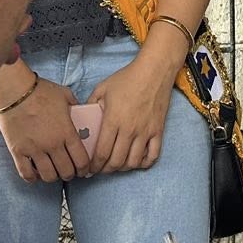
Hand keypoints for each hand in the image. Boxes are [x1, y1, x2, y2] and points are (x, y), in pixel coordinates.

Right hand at [0, 74, 88, 182]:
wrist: (14, 89)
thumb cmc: (40, 90)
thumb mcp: (65, 95)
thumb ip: (75, 106)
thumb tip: (80, 112)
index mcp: (67, 132)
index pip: (82, 160)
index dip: (85, 169)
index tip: (84, 170)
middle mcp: (52, 144)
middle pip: (66, 171)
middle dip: (70, 174)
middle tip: (68, 172)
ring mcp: (34, 149)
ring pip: (48, 176)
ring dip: (53, 177)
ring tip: (52, 172)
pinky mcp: (18, 151)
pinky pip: (26, 173)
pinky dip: (32, 177)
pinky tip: (35, 173)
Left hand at [88, 52, 174, 172]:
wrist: (154, 72)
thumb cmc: (127, 78)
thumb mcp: (102, 88)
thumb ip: (91, 104)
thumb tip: (84, 117)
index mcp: (113, 120)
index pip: (102, 152)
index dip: (94, 166)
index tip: (89, 169)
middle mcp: (129, 130)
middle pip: (116, 161)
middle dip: (105, 170)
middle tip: (100, 169)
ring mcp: (145, 132)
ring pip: (133, 162)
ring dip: (123, 168)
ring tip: (116, 165)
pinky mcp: (158, 131)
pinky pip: (153, 156)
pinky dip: (144, 163)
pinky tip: (137, 161)